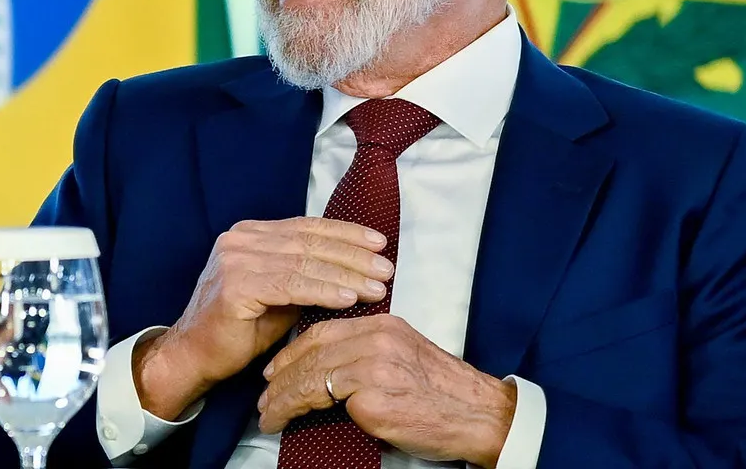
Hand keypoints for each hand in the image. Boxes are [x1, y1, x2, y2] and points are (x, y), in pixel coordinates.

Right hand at [136, 218, 390, 418]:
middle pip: (308, 243)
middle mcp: (239, 239)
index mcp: (248, 234)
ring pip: (303, 263)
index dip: (344, 233)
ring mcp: (235, 260)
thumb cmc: (240, 328)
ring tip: (378, 286)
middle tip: (387, 267)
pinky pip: (291, 286)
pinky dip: (324, 291)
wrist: (194, 354)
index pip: (305, 227)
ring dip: (346, 274)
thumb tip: (354, 268)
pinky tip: (349, 298)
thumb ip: (304, 275)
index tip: (379, 242)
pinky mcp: (235, 286)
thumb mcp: (277, 293)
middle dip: (352, 255)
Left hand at [257, 315, 515, 466]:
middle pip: (312, 351)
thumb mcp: (404, 357)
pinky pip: (326, 401)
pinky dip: (297, 410)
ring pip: (311, 376)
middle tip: (263, 392)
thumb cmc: (445, 395)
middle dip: (280, 373)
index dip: (293, 349)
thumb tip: (326, 371)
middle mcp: (376, 340)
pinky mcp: (374, 398)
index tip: (274, 367)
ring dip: (281, 396)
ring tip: (267, 412)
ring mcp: (374, 367)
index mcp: (383, 325)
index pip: (323, 330)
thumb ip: (367, 355)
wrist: (482, 417)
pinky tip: (285, 420)